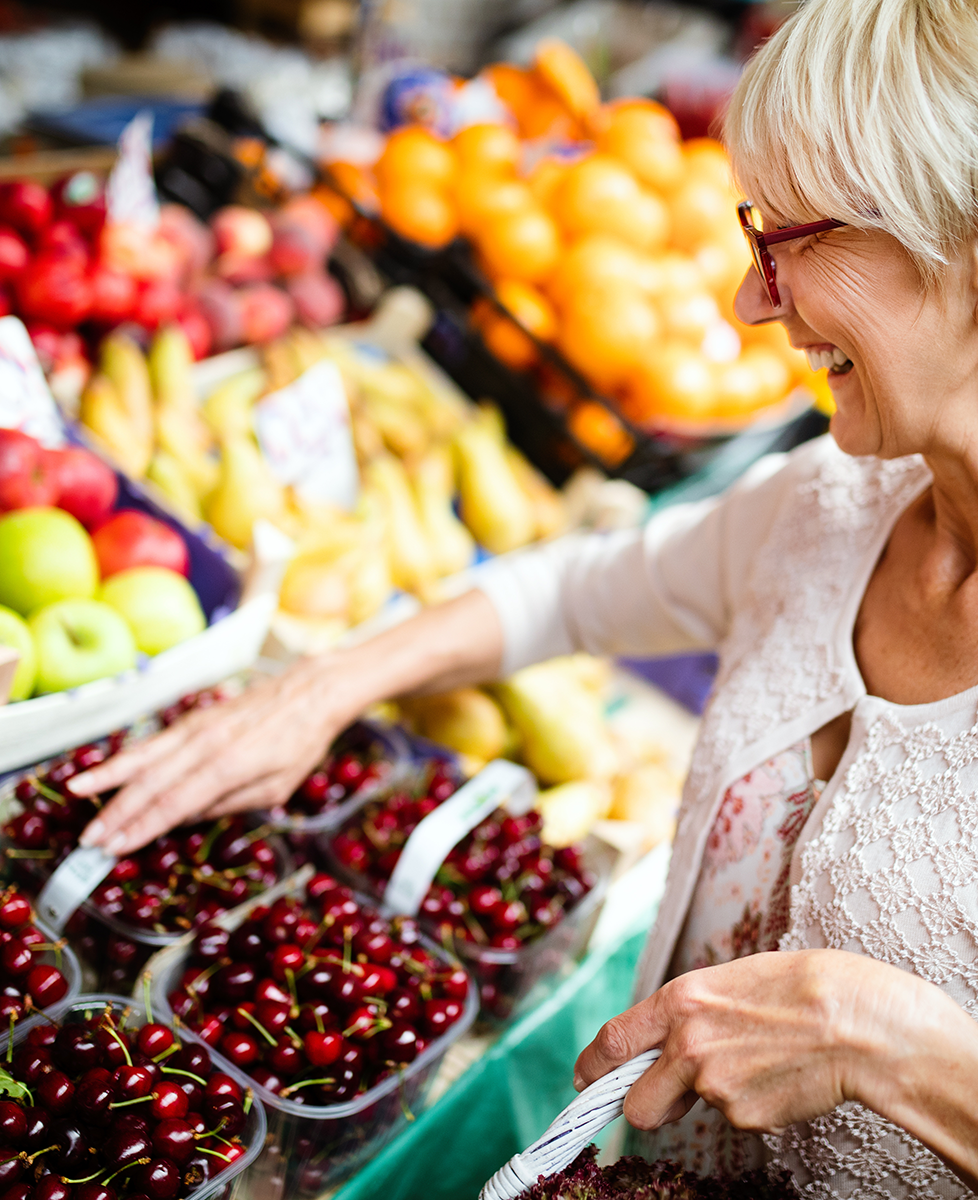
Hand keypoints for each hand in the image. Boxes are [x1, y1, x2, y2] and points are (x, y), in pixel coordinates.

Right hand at [69, 657, 349, 855]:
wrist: (311, 691)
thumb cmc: (301, 744)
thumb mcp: (278, 787)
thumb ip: (229, 803)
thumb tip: (184, 818)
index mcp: (231, 764)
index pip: (175, 803)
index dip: (141, 828)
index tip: (113, 848)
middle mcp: (207, 742)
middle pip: (152, 781)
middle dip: (117, 812)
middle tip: (89, 840)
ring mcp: (197, 725)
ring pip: (144, 754)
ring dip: (108, 777)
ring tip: (76, 792)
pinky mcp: (194, 717)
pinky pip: (155, 741)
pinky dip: (126, 755)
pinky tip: (105, 768)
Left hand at [574, 949, 948, 1135]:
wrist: (855, 1021)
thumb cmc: (800, 987)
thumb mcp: (729, 980)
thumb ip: (689, 1012)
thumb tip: (666, 1039)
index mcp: (679, 1001)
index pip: (612, 1041)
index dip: (591, 1067)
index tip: (584, 1079)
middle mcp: (686, 1045)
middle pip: (636, 1105)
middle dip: (647, 1106)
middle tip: (671, 1094)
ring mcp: (714, 1086)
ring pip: (692, 1110)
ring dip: (709, 1098)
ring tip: (755, 1062)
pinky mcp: (745, 1117)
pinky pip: (735, 1117)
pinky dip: (750, 1104)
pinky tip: (778, 1076)